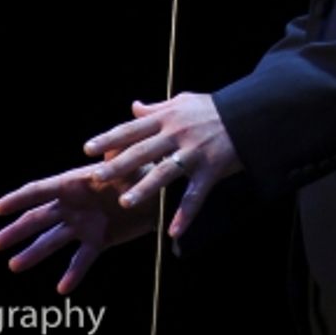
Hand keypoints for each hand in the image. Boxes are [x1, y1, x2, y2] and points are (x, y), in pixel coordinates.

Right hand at [0, 155, 155, 294]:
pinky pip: (82, 259)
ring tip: (14, 265)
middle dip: (17, 230)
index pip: (40, 191)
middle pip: (39, 218)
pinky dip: (74, 273)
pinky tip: (62, 288)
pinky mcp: (98, 240)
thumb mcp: (126, 160)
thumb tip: (108, 150)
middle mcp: (73, 204)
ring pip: (53, 241)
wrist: (158, 194)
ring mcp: (83, 224)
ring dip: (34, 253)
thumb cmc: (141, 171)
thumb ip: (115, 157)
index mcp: (74, 182)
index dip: (18, 199)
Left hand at [84, 92, 241, 239]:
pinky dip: (184, 215)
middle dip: (118, 165)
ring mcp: (193, 153)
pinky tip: (172, 232)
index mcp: (166, 118)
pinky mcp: (211, 170)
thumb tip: (133, 107)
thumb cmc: (211, 108)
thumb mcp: (182, 102)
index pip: (131, 128)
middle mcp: (176, 134)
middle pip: (142, 151)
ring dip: (144, 188)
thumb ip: (155, 109)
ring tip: (125, 202)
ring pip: (164, 172)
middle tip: (96, 178)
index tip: (87, 149)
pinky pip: (195, 195)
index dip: (109, 138)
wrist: (248, 113)